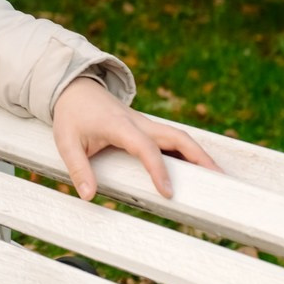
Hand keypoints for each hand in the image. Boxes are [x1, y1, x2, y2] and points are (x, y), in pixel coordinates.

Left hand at [51, 77, 218, 201]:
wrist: (75, 88)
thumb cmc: (71, 115)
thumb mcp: (66, 141)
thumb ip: (78, 169)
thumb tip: (89, 196)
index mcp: (120, 126)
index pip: (145, 148)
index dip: (158, 169)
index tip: (168, 192)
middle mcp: (139, 122)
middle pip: (177, 136)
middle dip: (199, 157)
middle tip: (218, 179)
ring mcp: (145, 123)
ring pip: (179, 136)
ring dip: (199, 154)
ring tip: (217, 176)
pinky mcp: (146, 127)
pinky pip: (171, 138)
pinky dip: (187, 152)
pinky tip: (196, 169)